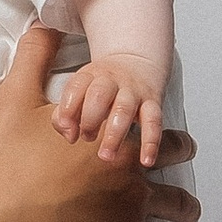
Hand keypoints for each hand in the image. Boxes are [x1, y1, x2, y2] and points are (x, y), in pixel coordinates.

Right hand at [0, 24, 195, 221]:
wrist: (4, 221)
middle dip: (182, 165)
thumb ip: (34, 57)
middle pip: (174, 163)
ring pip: (176, 208)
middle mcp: (132, 167)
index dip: (169, 133)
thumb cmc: (10, 163)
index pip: (155, 124)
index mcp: (113, 132)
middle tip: (186, 166)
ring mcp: (133, 205)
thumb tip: (42, 25)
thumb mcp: (16, 98)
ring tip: (187, 215)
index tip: (180, 142)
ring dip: (184, 211)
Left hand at [52, 50, 169, 168]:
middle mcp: (112, 81)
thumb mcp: (81, 91)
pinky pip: (154, 122)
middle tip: (87, 138)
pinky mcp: (153, 103)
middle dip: (90, 120)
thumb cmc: (102, 87)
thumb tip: (70, 136)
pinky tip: (146, 161)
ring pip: (124, 110)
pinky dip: (151, 142)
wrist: (138, 61)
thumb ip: (66, 114)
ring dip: (114, 135)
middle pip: (99, 95)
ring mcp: (134, 92)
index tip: (67, 129)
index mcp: (90, 76)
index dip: (68, 109)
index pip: (76, 87)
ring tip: (106, 156)